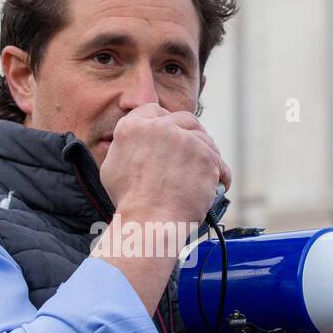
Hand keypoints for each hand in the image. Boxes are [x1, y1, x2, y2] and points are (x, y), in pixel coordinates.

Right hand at [98, 103, 232, 226]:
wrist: (149, 222)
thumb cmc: (129, 202)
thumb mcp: (112, 167)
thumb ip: (124, 147)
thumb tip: (134, 144)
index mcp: (132, 127)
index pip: (153, 110)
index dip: (164, 122)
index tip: (171, 133)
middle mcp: (159, 127)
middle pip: (184, 120)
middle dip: (191, 133)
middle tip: (193, 151)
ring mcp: (184, 140)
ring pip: (204, 139)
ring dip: (207, 154)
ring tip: (206, 172)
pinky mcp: (205, 156)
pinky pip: (219, 162)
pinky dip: (221, 174)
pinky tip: (219, 184)